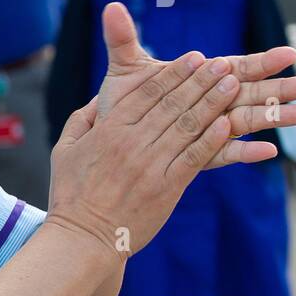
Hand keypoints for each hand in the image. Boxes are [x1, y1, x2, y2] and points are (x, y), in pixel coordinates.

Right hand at [48, 8, 251, 256]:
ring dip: (213, 102)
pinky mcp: (167, 187)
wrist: (83, 238)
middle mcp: (132, 143)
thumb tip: (96, 101)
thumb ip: (82, 121)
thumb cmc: (71, 195)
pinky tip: (227, 123)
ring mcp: (151, 165)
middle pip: (172, 104)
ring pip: (188, 126)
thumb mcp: (64, 150)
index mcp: (108, 131)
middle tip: (222, 63)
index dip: (172, 74)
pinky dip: (212, 139)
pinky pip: (195, 157)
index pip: (146, 94)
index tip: (193, 58)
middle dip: (200, 81)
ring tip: (232, 84)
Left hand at [95, 3, 295, 165]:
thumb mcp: (124, 68)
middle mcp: (211, 103)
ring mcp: (208, 129)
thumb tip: (110, 6)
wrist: (109, 136)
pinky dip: (244, 152)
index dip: (261, 61)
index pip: (236, 67)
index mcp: (200, 79)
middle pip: (252, 93)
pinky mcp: (198, 155)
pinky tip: (269, 152)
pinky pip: (224, 154)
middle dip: (282, 88)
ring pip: (247, 122)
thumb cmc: (123, 99)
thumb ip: (122, 38)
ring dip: (276, 118)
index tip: (288, 53)